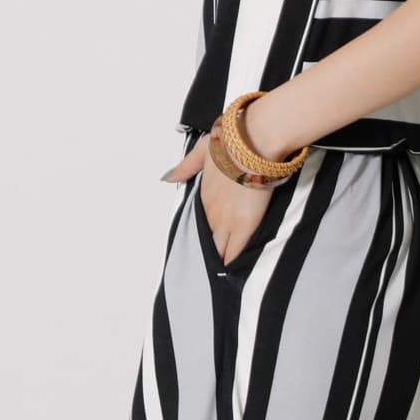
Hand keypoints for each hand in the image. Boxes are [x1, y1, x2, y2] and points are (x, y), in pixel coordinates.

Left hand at [161, 132, 274, 266]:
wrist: (251, 145)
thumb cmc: (230, 144)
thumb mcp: (201, 151)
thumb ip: (185, 166)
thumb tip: (168, 176)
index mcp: (204, 195)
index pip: (200, 221)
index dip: (204, 232)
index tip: (205, 242)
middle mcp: (212, 211)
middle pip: (207, 239)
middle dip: (209, 252)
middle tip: (209, 266)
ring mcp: (227, 220)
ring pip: (219, 249)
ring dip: (219, 259)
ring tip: (218, 275)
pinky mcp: (244, 226)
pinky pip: (235, 251)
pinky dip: (232, 262)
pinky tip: (230, 274)